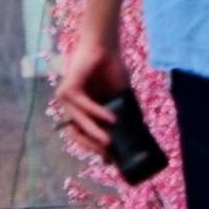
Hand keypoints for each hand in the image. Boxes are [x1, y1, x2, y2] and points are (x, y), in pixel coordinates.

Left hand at [55, 28, 129, 155]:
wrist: (106, 47)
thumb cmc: (112, 69)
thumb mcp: (121, 97)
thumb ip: (126, 113)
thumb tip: (141, 134)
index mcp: (82, 112)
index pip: (84, 137)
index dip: (95, 150)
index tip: (110, 161)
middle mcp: (71, 108)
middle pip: (77, 135)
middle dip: (92, 146)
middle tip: (108, 154)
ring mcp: (67, 99)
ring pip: (77, 123)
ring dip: (93, 134)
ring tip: (108, 142)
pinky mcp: (68, 89)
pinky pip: (82, 106)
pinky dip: (96, 113)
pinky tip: (110, 118)